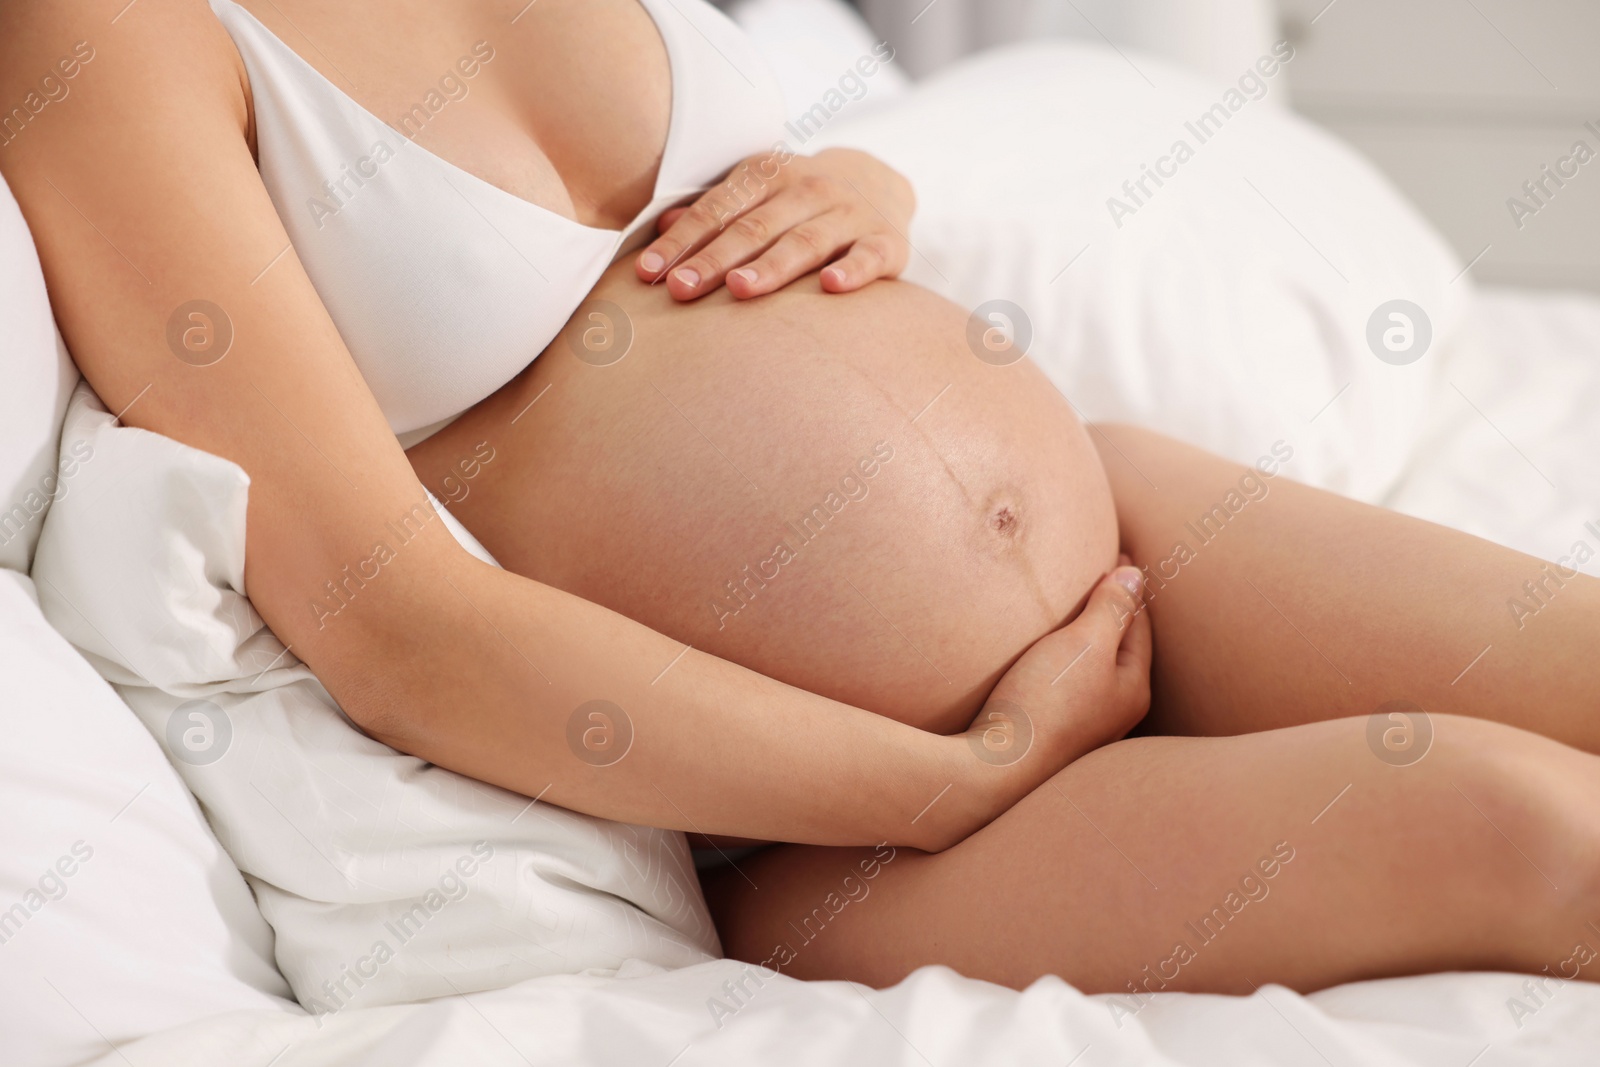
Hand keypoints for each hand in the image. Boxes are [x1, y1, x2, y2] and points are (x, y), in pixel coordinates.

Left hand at [634, 146, 913, 300]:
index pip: (716, 210)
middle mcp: (807, 188)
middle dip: (714, 259)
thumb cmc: (799, 201)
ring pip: (804, 242)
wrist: (881, 183)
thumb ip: (714, 211)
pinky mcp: (886, 242)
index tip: (649, 273)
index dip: (681, 241)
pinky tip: (831, 287)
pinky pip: (868, 257)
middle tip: (681, 288)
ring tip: (740, 289)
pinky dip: (853, 270)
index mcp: (768, 175)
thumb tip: (659, 226)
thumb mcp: (758, 194)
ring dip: (772, 266)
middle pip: (754, 228)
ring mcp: (849, 214)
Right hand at [967, 559, 1151, 773]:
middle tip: (1099, 576)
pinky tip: (1043, 658)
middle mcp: (1115, 711)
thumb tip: (1137, 576)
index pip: (1139, 624)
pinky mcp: (1051, 734)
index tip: (1115, 553)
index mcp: (1132, 688)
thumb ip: (1112, 609)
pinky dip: (1064, 661)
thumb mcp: (1084, 645)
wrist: (995, 770)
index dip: (1127, 586)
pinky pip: (1067, 684)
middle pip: (1119, 648)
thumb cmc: (1045, 703)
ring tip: (1071, 610)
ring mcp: (1083, 726)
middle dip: (1112, 613)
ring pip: (1093, 668)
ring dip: (1087, 638)